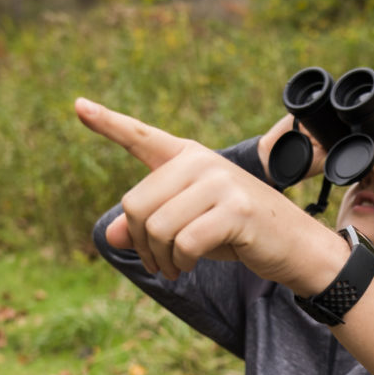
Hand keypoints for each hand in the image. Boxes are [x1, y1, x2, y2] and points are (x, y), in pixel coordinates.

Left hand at [75, 98, 338, 289]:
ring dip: (159, 259)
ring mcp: (220, 183)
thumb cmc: (239, 234)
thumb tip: (111, 237)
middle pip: (136, 204)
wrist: (294, 247)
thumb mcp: (188, 227)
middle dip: (141, 243)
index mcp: (189, 158)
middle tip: (157, 263)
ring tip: (172, 269)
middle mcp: (202, 162)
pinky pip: (183, 242)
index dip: (108, 123)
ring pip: (157, 227)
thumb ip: (149, 226)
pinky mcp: (235, 210)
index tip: (78, 105)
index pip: (142, 138)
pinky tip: (187, 268)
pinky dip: (179, 263)